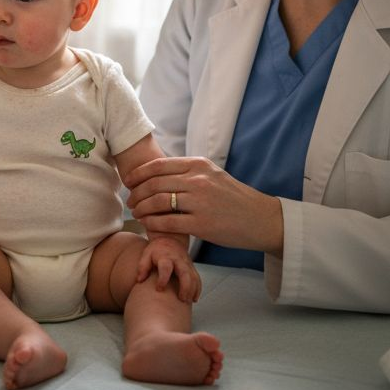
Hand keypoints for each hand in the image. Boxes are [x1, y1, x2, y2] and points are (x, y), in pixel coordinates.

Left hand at [127, 156, 284, 257]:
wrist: (260, 219)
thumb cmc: (234, 198)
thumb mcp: (213, 175)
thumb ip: (189, 172)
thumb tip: (160, 172)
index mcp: (199, 165)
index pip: (159, 165)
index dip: (139, 174)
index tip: (129, 181)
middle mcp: (198, 180)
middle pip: (154, 183)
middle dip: (137, 193)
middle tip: (130, 200)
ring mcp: (200, 202)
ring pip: (158, 202)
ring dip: (142, 208)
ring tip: (136, 213)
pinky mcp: (202, 224)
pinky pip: (168, 222)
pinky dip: (153, 223)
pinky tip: (147, 224)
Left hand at [136, 236, 201, 301]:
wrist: (170, 238)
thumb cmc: (156, 250)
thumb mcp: (146, 254)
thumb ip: (143, 267)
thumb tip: (139, 280)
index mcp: (165, 257)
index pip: (165, 268)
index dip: (163, 279)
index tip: (159, 289)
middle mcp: (178, 260)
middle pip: (185, 273)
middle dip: (185, 287)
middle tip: (181, 299)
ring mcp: (187, 264)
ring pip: (193, 277)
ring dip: (192, 290)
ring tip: (186, 301)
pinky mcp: (192, 267)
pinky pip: (197, 278)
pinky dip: (197, 289)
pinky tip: (194, 299)